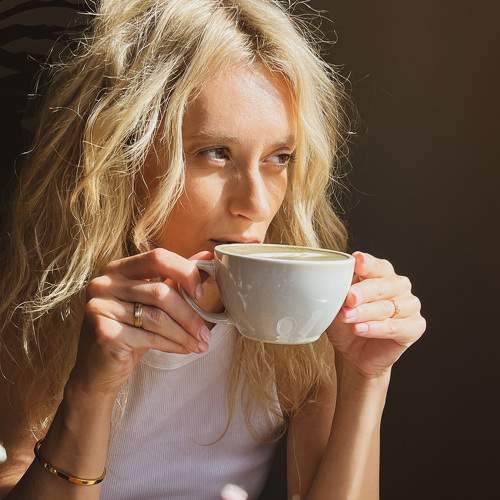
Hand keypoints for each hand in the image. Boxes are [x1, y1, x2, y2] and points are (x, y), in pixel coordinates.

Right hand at [68, 248, 212, 397]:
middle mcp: (104, 283)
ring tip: (200, 344)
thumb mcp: (153, 302)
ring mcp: (100, 307)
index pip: (157, 258)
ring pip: (156, 317)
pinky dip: (171, 344)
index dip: (185, 272)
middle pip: (160, 292)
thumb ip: (176, 277)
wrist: (97, 371)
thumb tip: (207, 256)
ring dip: (184, 333)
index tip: (201, 293)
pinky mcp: (103, 332)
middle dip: (189, 315)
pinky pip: (148, 336)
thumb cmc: (129, 332)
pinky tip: (183, 349)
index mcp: (118, 269)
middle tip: (206, 333)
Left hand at [326, 251, 426, 378]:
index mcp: (380, 273)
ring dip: (365, 312)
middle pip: (385, 285)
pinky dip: (376, 328)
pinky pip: (396, 327)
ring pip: (389, 307)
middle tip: (349, 298)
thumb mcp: (336, 304)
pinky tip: (360, 329)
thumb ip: (338, 290)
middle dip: (364, 291)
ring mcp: (410, 305)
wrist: (352, 353)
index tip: (357, 262)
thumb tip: (331, 279)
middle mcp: (398, 286)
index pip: (377, 265)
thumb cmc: (345, 322)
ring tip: (347, 317)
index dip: (368, 264)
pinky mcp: (415, 327)